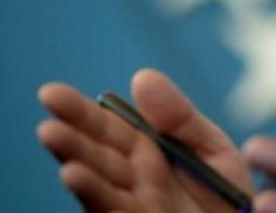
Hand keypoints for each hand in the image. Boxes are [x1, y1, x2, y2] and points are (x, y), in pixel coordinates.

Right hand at [37, 69, 253, 211]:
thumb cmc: (228, 198)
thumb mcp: (212, 149)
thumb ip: (179, 118)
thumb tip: (141, 76)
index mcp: (147, 154)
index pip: (107, 128)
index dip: (79, 112)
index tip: (50, 93)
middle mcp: (133, 182)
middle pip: (96, 157)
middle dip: (70, 140)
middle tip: (46, 124)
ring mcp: (134, 209)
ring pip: (100, 189)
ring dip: (79, 172)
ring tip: (60, 151)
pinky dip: (97, 197)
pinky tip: (76, 178)